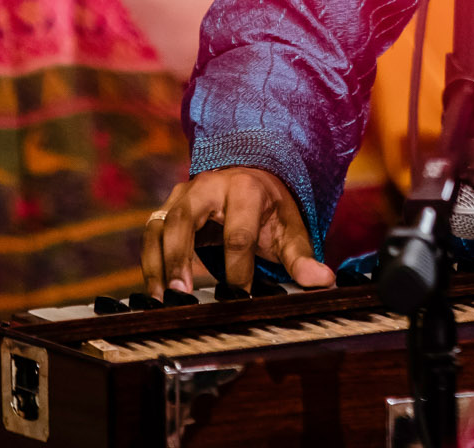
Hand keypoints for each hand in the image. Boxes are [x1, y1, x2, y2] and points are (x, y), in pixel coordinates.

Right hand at [142, 165, 335, 296]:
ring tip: (162, 299)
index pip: (238, 233)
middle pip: (186, 219)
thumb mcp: (290, 228)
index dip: (238, 268)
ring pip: (160, 224)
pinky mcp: (167, 207)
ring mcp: (183, 195)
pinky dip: (148, 261)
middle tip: (182, 295)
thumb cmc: (270, 209)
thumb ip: (301, 258)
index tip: (239, 297)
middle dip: (181, 257)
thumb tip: (325, 281)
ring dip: (157, 262)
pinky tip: (154, 291)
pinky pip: (149, 232)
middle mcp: (209, 187)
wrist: (251, 176)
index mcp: (246, 190)